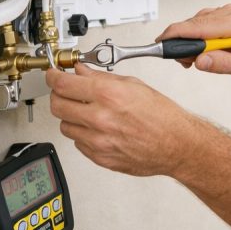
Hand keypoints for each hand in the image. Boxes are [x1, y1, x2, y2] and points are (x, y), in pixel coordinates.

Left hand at [46, 64, 204, 176]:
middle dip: (58, 95)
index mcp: (109, 95)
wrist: (177, 146)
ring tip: (87, 112)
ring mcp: (98, 140)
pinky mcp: (100, 157)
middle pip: (57, 105)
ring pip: (64, 126)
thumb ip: (103, 78)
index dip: (53, 77)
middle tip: (66, 92)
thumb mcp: (134, 86)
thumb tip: (82, 72)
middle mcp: (101, 118)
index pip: (63, 84)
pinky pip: (78, 143)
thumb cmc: (163, 117)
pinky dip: (83, 134)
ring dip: (71, 116)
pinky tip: (98, 128)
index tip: (53, 75)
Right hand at [157, 4, 230, 81]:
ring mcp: (224, 13)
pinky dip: (194, 39)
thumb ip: (224, 65)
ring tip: (194, 60)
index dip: (175, 34)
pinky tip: (199, 52)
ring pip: (193, 24)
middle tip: (185, 63)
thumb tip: (200, 60)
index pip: (198, 26)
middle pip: (192, 24)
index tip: (160, 43)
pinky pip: (199, 24)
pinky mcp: (221, 17)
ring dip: (188, 42)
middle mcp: (229, 13)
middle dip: (181, 43)